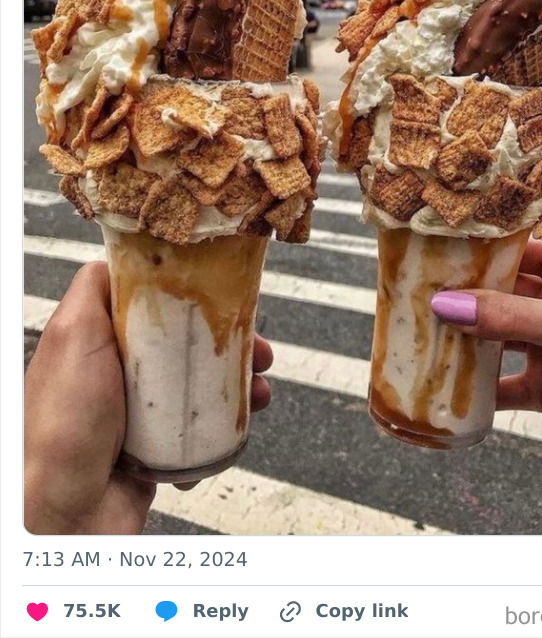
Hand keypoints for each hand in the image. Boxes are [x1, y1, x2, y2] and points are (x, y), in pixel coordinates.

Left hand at [24, 262, 273, 533]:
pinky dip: (222, 434)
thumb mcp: (72, 334)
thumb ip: (94, 288)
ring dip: (236, 389)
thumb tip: (118, 253)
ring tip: (256, 394)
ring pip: (200, 389)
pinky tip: (231, 433)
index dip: (191, 294)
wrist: (61, 513)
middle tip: (257, 349)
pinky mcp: (156, 452)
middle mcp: (117, 374)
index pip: (152, 302)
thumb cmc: (59, 425)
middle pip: (185, 344)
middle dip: (227, 345)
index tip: (224, 292)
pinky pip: (200, 435)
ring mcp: (138, 415)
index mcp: (97, 340)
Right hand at [431, 240, 541, 490]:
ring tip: (424, 337)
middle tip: (416, 297)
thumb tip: (448, 304)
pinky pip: (502, 385)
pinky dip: (478, 388)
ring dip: (464, 342)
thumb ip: (508, 316)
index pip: (512, 251)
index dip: (475, 252)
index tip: (433, 253)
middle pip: (496, 295)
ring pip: (494, 339)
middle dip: (461, 299)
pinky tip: (450, 385)